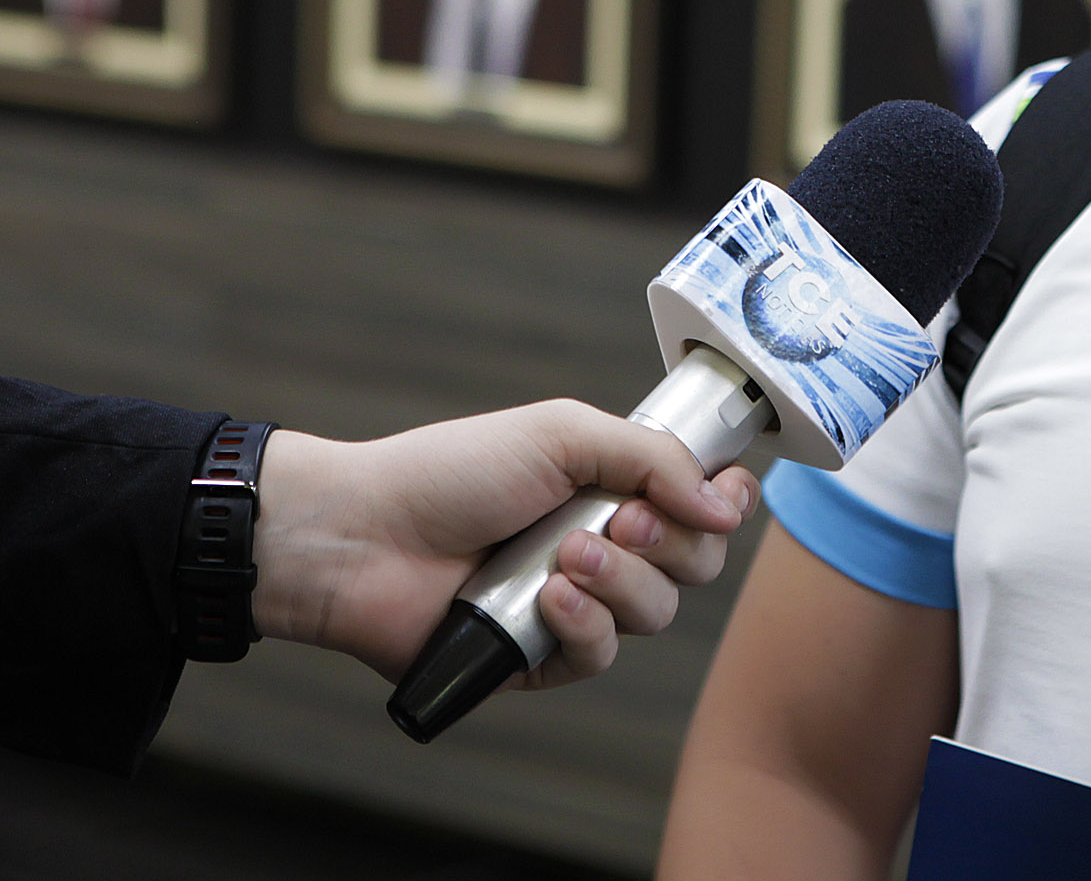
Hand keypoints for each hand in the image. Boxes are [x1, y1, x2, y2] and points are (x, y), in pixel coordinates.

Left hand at [249, 400, 760, 691]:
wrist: (366, 535)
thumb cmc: (453, 471)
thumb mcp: (563, 434)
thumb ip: (653, 457)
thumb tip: (724, 500)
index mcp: (613, 487)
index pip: (704, 503)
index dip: (724, 504)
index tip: (718, 498)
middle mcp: (604, 546)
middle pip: (695, 564)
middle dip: (668, 541)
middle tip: (616, 519)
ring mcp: (575, 605)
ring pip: (655, 613)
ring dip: (619, 580)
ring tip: (562, 558)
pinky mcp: (542, 658)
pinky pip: (599, 657)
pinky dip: (581, 625)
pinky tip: (545, 600)